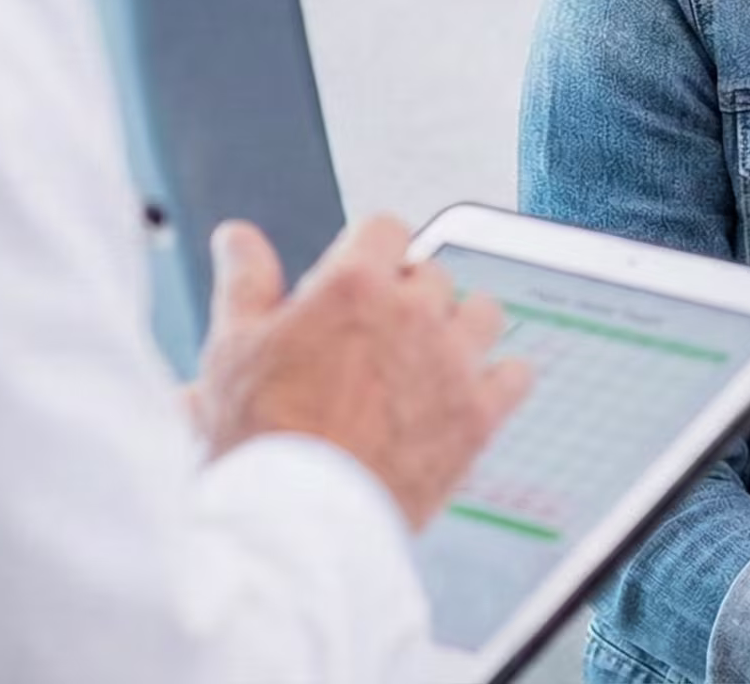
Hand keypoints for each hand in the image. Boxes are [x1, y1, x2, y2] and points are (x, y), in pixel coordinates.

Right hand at [186, 215, 531, 528]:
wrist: (299, 520)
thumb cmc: (260, 435)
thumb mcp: (233, 347)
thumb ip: (245, 281)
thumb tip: (238, 236)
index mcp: (355, 284)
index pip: (386, 227)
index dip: (369, 254)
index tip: (357, 284)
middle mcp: (413, 312)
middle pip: (432, 273)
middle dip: (406, 296)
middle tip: (377, 339)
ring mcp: (453, 363)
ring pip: (482, 313)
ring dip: (458, 327)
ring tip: (426, 359)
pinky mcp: (478, 416)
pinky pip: (516, 374)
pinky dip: (497, 379)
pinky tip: (467, 393)